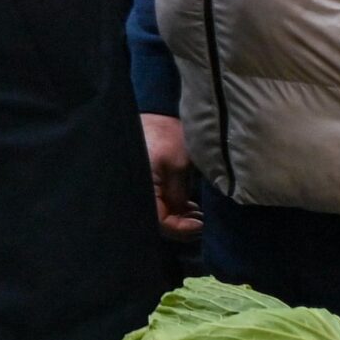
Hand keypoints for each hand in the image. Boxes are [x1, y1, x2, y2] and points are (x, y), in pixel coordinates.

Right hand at [142, 113, 202, 241]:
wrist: (155, 111)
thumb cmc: (165, 136)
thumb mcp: (177, 166)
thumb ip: (179, 195)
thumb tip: (186, 216)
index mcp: (141, 190)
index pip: (160, 223)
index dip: (182, 228)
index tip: (201, 224)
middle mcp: (137, 192)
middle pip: (158, 221)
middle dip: (182, 225)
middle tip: (202, 222)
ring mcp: (141, 187)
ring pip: (159, 213)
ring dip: (179, 216)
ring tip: (199, 214)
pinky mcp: (145, 181)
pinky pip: (158, 201)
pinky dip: (173, 206)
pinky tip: (188, 204)